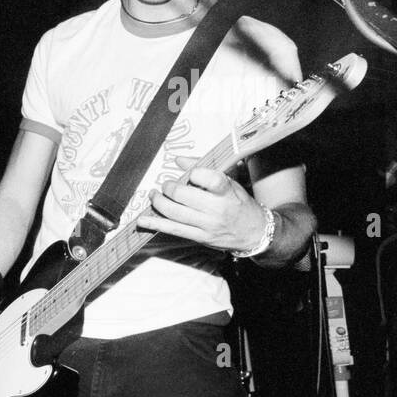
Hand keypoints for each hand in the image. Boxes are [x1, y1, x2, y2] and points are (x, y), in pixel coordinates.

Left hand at [137, 156, 267, 252]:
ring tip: (154, 195)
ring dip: (159, 202)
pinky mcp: (199, 237)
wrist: (254, 232)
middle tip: (166, 185)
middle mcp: (217, 209)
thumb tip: (178, 159)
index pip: (210, 179)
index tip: (191, 174)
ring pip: (174, 213)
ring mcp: (207, 225)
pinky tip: (142, 220)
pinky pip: (173, 230)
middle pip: (184, 196)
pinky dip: (155, 224)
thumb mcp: (230, 182)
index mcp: (227, 192)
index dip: (195, 173)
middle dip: (169, 188)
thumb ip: (204, 169)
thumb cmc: (239, 204)